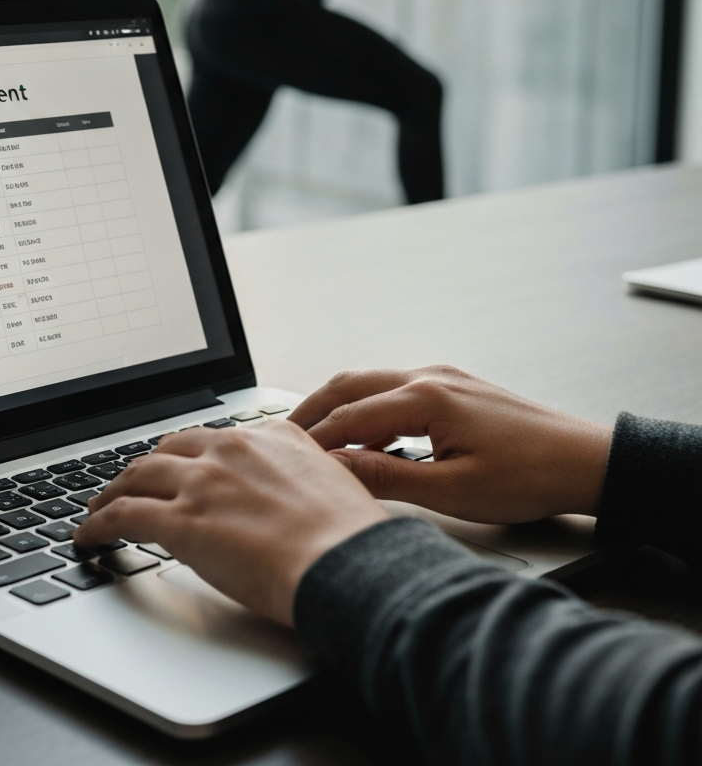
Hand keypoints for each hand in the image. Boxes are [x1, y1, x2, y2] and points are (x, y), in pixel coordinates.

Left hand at [73, 421, 387, 625]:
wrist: (350, 564)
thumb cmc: (351, 539)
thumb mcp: (329, 483)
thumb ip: (292, 478)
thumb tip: (274, 497)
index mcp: (271, 435)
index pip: (212, 437)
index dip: (186, 454)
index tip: (177, 465)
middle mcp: (233, 449)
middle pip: (169, 449)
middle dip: (146, 467)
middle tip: (132, 482)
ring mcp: (204, 482)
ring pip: (138, 475)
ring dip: (113, 491)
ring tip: (100, 506)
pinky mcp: (182, 520)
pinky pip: (123, 515)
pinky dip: (98, 524)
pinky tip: (89, 535)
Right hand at [291, 366, 612, 523]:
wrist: (585, 461)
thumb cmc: (529, 476)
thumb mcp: (452, 489)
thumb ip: (387, 476)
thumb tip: (336, 470)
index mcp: (424, 398)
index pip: (348, 417)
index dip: (314, 441)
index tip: (287, 459)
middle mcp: (428, 376)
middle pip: (349, 384)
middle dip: (311, 410)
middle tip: (282, 436)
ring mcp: (441, 377)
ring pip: (370, 381)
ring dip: (338, 405)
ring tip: (314, 435)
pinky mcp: (453, 386)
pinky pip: (393, 387)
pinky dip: (366, 405)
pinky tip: (364, 432)